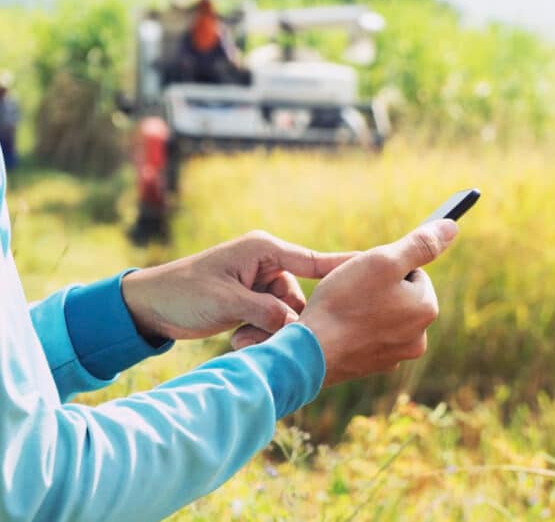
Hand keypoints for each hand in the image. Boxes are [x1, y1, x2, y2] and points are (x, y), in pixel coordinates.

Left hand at [120, 231, 354, 340]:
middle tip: (265, 334)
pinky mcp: (253, 301)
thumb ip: (266, 312)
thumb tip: (298, 329)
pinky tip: (239, 337)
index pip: (314, 260)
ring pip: (289, 313)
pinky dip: (262, 333)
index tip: (374, 272)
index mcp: (264, 249)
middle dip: (289, 319)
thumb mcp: (226, 301)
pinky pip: (273, 320)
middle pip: (302, 296)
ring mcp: (260, 283)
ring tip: (241, 337)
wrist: (148, 306)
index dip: (344, 269)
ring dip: (271, 330)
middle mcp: (267, 264)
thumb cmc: (183, 292)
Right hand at [298, 219, 458, 385]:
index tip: (366, 275)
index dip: (387, 267)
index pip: (413, 272)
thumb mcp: (384, 261)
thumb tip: (451, 228)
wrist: (310, 352)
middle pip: (400, 295)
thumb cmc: (345, 303)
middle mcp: (419, 338)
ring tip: (343, 310)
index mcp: (427, 310)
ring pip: (383, 316)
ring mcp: (396, 356)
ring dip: (366, 308)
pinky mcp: (373, 366)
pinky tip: (338, 328)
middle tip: (351, 292)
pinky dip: (356, 329)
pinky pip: (368, 336)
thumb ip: (420, 244)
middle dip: (378, 289)